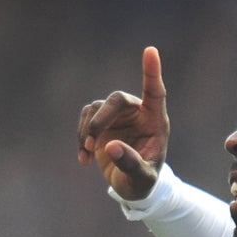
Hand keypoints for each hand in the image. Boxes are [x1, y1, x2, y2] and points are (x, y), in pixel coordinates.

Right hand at [77, 46, 169, 199]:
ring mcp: (118, 115)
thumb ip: (131, 164)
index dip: (152, 72)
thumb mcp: (142, 179)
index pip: (155, 93)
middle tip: (91, 141)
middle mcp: (137, 113)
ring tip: (87, 153)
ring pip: (96, 109)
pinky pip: (85, 120)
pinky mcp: (101, 122)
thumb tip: (111, 147)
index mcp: (155, 122)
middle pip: (116, 100)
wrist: (131, 186)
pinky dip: (81, 137)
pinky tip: (84, 158)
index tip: (150, 51)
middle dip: (101, 119)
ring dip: (88, 130)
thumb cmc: (144, 182)